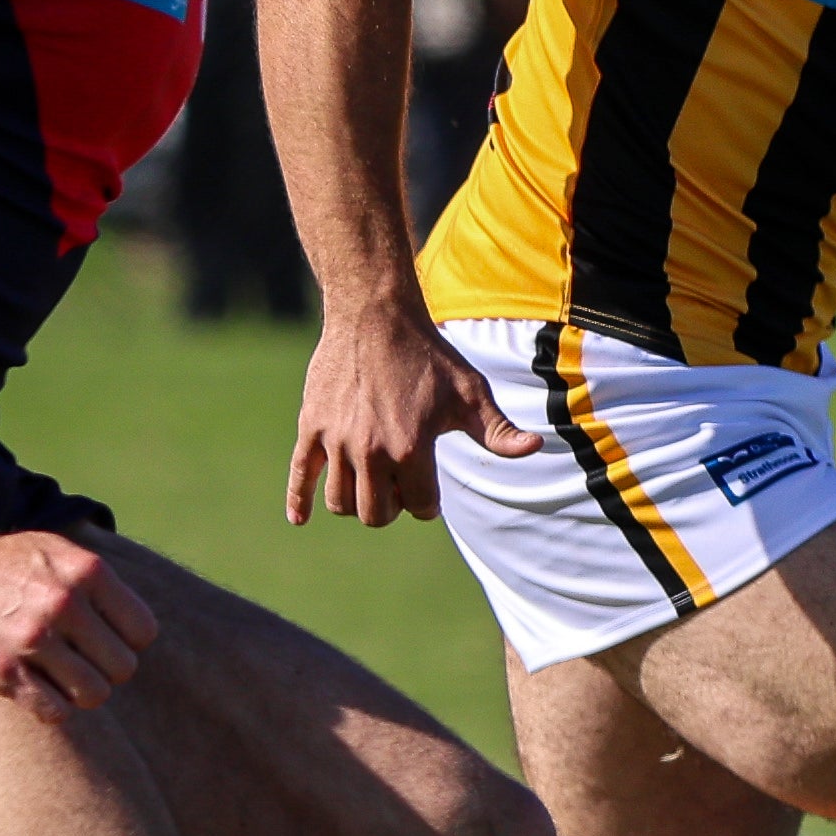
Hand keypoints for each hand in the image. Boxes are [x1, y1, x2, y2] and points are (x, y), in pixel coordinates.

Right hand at [0, 525, 155, 715]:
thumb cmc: (8, 563)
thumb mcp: (63, 555)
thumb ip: (103, 590)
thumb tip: (140, 637)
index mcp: (88, 572)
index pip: (144, 633)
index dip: (125, 640)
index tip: (99, 636)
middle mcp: (64, 604)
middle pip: (123, 668)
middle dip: (103, 668)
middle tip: (76, 658)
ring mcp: (32, 639)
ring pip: (94, 694)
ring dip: (79, 691)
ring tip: (56, 673)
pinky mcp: (2, 671)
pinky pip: (55, 710)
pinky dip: (51, 706)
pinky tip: (34, 686)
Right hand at [285, 310, 538, 527]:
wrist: (375, 316)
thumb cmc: (429, 356)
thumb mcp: (471, 393)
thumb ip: (499, 430)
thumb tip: (536, 448)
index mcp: (410, 448)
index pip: (421, 506)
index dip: (429, 506)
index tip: (429, 494)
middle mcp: (369, 450)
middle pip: (375, 514)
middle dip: (392, 509)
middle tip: (400, 487)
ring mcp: (335, 440)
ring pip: (341, 501)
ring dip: (357, 503)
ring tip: (372, 484)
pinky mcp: (310, 427)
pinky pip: (299, 475)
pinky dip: (299, 501)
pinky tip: (300, 519)